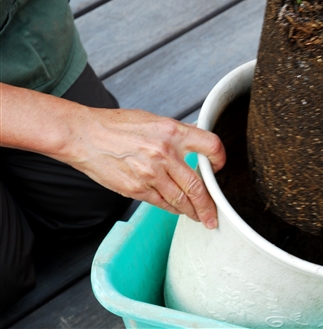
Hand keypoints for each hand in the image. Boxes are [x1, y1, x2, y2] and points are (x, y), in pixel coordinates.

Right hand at [63, 107, 225, 228]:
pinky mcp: (136, 188)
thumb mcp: (154, 120)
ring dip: (193, 212)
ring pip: (181, 200)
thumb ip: (178, 132)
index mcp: (172, 132)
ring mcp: (150, 173)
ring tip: (200, 218)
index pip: (211, 146)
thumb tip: (200, 138)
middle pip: (198, 185)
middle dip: (210, 205)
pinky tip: (179, 211)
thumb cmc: (118, 126)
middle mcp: (164, 153)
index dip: (220, 158)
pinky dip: (173, 209)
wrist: (84, 136)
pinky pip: (161, 203)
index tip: (219, 167)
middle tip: (215, 215)